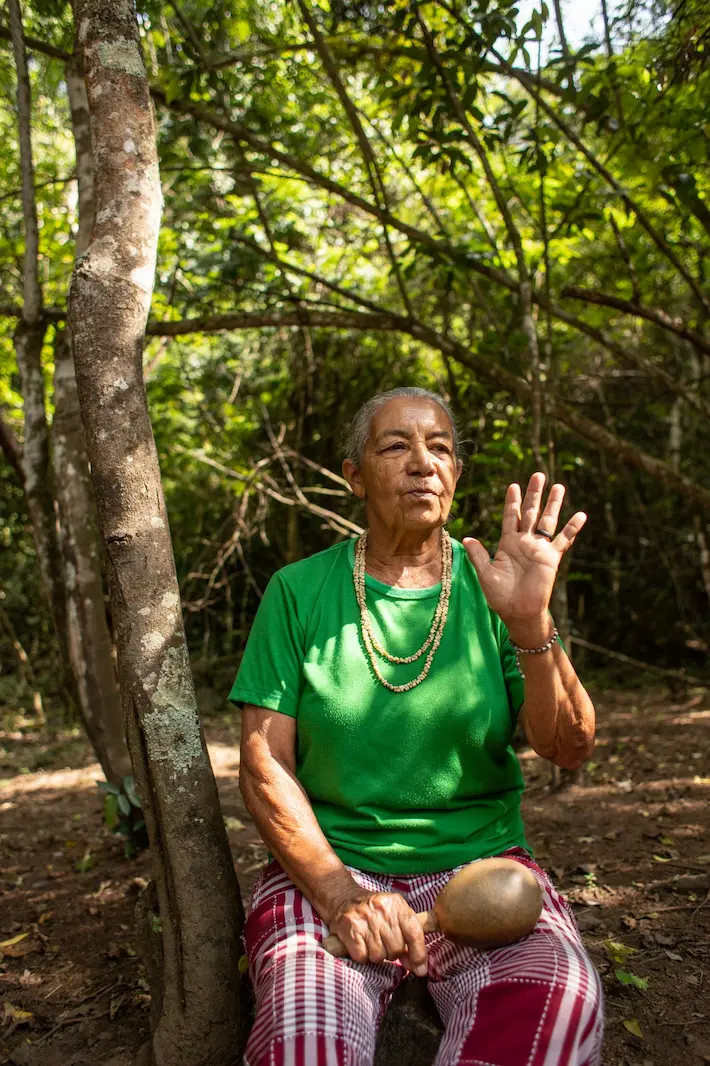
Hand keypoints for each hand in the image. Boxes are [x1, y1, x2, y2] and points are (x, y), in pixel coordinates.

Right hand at [325, 884, 427, 975]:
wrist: (341, 898)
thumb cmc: (373, 911)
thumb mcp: (393, 914)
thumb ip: (408, 936)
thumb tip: (418, 966)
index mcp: (396, 904)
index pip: (414, 932)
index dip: (419, 954)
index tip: (420, 970)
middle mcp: (382, 909)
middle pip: (396, 948)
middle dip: (391, 953)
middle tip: (383, 943)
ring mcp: (365, 919)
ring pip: (379, 956)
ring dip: (375, 955)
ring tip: (370, 942)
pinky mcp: (350, 929)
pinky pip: (363, 957)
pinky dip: (362, 956)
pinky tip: (360, 944)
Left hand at [462, 473, 585, 634]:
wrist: (518, 612)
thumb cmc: (500, 596)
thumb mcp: (485, 574)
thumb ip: (478, 555)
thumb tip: (466, 538)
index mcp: (508, 543)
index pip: (510, 517)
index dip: (512, 502)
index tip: (513, 486)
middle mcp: (525, 542)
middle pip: (530, 513)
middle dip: (533, 494)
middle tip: (538, 475)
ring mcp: (539, 549)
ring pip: (547, 521)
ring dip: (553, 504)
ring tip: (559, 486)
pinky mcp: (551, 558)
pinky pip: (563, 540)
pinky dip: (572, 528)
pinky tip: (581, 515)